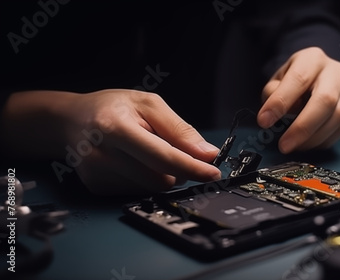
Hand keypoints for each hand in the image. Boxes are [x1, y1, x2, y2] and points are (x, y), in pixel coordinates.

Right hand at [3, 89, 220, 194]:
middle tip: (172, 150)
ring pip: (151, 188)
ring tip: (145, 150)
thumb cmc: (113, 107)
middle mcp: (102, 154)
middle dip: (178, 170)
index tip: (213, 173)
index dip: (192, 168)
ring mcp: (97, 174)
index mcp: (115, 127)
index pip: (163, 157)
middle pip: (160, 178)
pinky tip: (131, 161)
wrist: (72, 120)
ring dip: (162, 174)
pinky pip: (138, 191)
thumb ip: (179, 130)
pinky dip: (145, 178)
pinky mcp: (97, 187)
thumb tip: (207, 154)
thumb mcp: (149, 104)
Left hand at [257, 47, 339, 153]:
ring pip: (337, 117)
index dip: (281, 102)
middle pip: (326, 100)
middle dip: (303, 127)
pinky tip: (307, 144)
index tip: (264, 121)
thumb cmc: (291, 82)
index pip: (298, 79)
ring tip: (293, 145)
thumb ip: (273, 94)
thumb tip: (277, 114)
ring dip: (313, 138)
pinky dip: (324, 140)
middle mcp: (334, 71)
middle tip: (284, 145)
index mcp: (312, 59)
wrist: (313, 78)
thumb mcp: (276, 81)